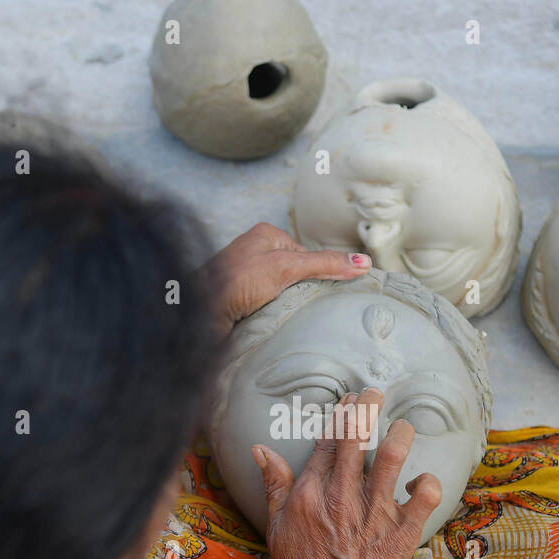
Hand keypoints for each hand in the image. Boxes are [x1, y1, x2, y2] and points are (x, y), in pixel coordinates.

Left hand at [198, 223, 370, 336]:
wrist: (196, 311)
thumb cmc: (234, 281)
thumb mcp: (286, 267)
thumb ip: (324, 264)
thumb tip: (362, 263)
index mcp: (265, 235)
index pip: (306, 255)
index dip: (317, 274)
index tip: (326, 293)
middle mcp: (254, 252)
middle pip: (295, 274)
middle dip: (302, 291)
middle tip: (305, 307)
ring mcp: (245, 277)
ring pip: (282, 292)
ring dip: (288, 306)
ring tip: (288, 317)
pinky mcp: (238, 299)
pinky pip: (268, 306)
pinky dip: (273, 316)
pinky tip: (274, 323)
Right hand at [251, 387, 441, 558]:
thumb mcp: (275, 530)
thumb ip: (274, 486)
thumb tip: (261, 449)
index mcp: (309, 495)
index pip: (327, 442)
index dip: (340, 415)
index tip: (349, 398)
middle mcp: (342, 498)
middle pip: (357, 438)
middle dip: (367, 407)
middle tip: (375, 392)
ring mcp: (374, 514)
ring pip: (392, 456)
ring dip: (399, 435)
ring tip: (403, 427)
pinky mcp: (401, 531)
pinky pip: (423, 494)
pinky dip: (426, 482)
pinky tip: (421, 481)